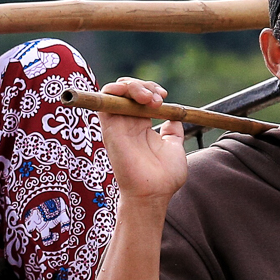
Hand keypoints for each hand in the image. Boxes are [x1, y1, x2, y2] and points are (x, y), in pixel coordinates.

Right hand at [97, 77, 187, 203]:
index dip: (151, 90)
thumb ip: (173, 132)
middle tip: (158, 99)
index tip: (164, 97)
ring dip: (133, 86)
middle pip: (127, 90)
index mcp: (141, 126)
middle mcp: (127, 123)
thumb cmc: (164, 178)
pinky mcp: (109, 128)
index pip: (139, 97)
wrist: (153, 193)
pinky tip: (136, 96)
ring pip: (115, 91)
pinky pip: (104, 100)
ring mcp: (117, 124)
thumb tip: (175, 118)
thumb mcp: (175, 147)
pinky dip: (116, 90)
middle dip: (144, 86)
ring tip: (149, 99)